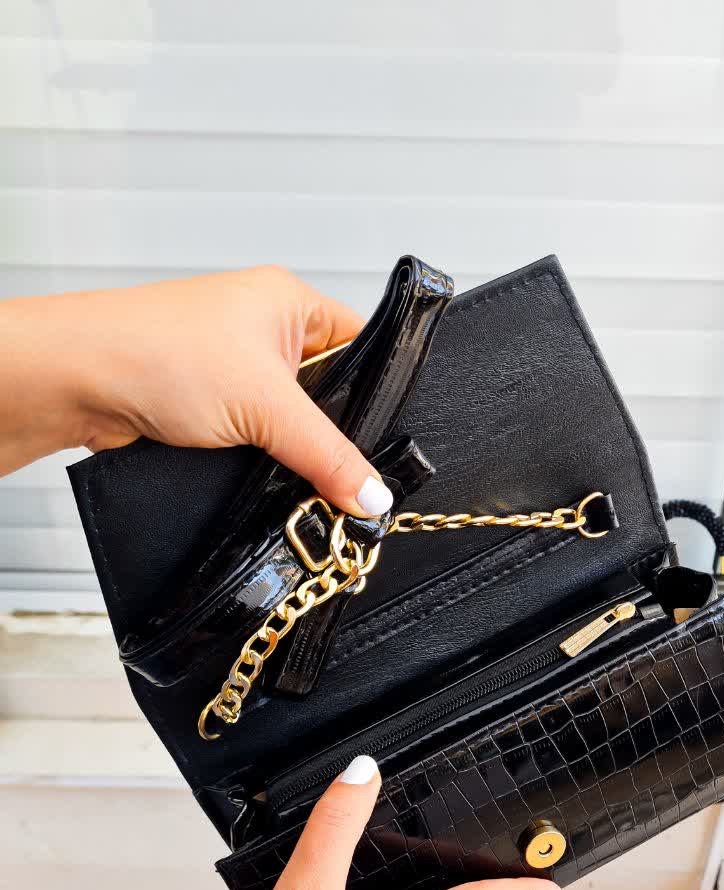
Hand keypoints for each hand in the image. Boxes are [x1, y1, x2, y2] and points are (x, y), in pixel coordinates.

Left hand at [0, 268, 394, 516]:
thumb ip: (328, 455)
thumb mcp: (265, 407)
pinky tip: (259, 473)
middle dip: (329, 431)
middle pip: (328, 392)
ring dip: (288, 449)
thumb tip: (372, 493)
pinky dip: (259, 460)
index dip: (377, 391)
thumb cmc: (155, 351)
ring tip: (291, 466)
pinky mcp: (209, 406)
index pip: (362, 345)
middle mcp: (262, 330)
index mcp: (288, 302)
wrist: (75, 381)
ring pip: (289, 422)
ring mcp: (233, 368)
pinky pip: (256, 439)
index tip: (387, 440)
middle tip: (342, 465)